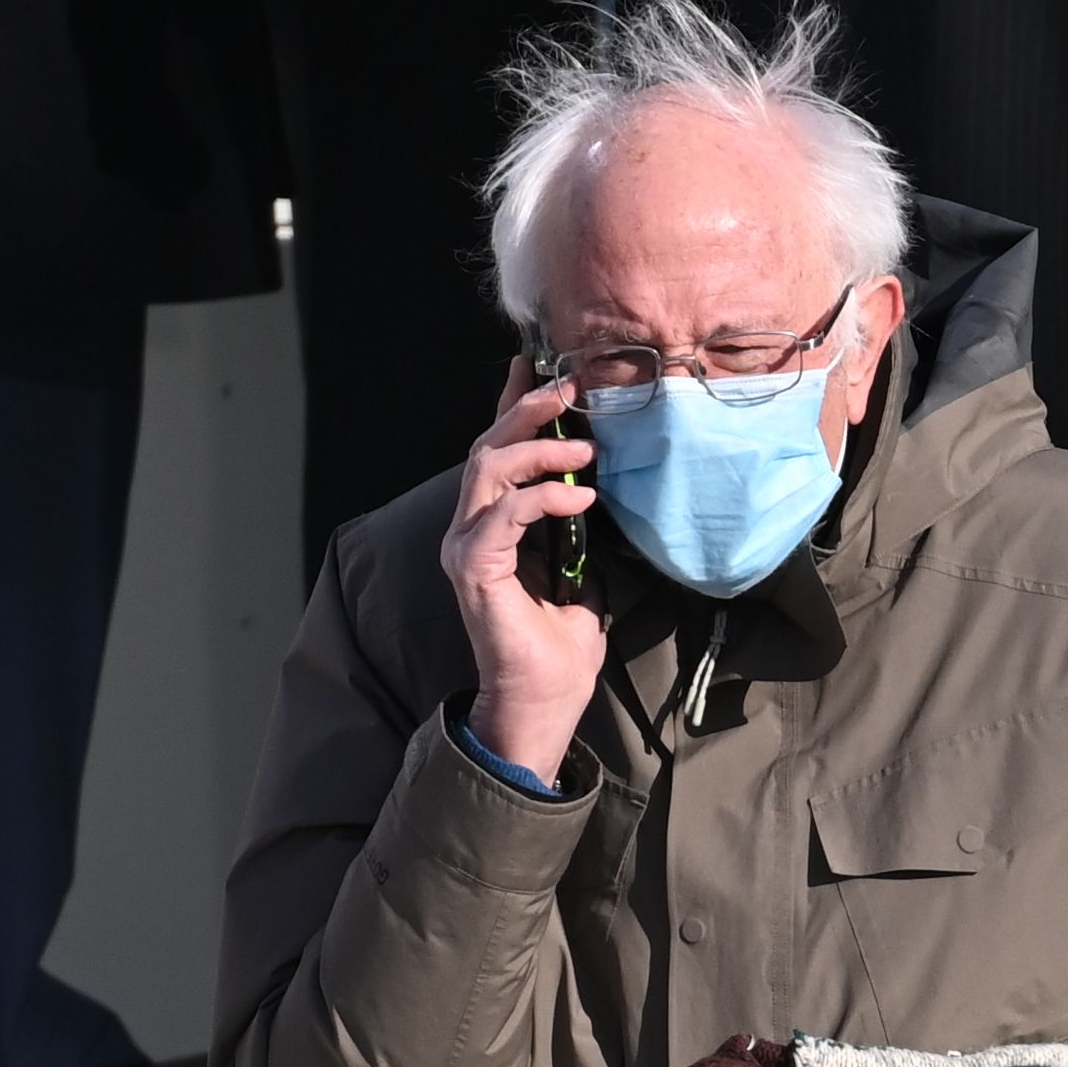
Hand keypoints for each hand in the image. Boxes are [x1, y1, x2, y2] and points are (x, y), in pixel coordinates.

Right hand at [443, 358, 606, 783]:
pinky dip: (544, 498)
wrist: (544, 700)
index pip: (497, 453)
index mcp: (491, 527)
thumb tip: (602, 489)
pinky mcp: (473, 568)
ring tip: (587, 447)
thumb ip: (576, 530)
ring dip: (539, 449)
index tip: (537, 366)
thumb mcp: (580, 572)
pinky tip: (580, 497)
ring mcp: (465, 547)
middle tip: (571, 390)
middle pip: (487, 448)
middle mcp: (470, 530)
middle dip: (528, 411)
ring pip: (488, 469)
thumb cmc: (559, 647)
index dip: (512, 405)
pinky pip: (504, 513)